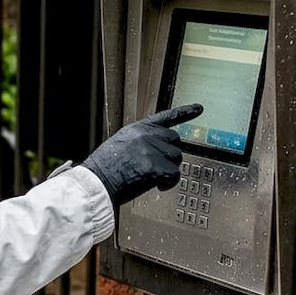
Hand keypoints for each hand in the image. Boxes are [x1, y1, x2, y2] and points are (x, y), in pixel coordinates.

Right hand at [81, 104, 203, 205]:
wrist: (96, 183)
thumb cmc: (105, 170)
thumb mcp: (121, 145)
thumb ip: (141, 143)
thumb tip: (158, 152)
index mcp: (137, 129)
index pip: (166, 117)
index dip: (185, 112)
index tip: (199, 108)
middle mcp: (146, 135)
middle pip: (175, 142)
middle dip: (170, 156)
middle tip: (157, 168)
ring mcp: (150, 149)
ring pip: (176, 159)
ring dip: (168, 171)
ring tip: (151, 177)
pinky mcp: (154, 165)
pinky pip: (174, 175)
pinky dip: (168, 184)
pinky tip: (156, 186)